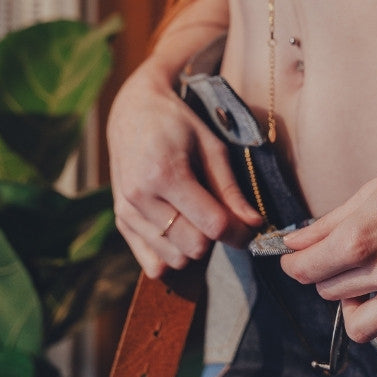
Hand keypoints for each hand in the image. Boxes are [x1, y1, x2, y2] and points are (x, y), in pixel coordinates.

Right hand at [108, 61, 261, 276]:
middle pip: (194, 247)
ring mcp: (127, 212)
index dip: (240, 232)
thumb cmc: (179, 125)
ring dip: (194, 246)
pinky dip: (172, 254)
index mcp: (165, 174)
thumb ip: (230, 189)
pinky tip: (179, 230)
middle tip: (221, 215)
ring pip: (175, 259)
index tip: (252, 227)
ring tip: (196, 215)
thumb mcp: (211, 148)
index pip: (212, 225)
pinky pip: (153, 264)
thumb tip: (255, 225)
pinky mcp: (121, 222)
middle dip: (216, 238)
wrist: (134, 112)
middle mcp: (140, 197)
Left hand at [280, 118, 376, 350]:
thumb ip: (330, 223)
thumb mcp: (374, 189)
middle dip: (324, 276)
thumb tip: (293, 243)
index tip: (298, 258)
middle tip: (336, 259)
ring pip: (360, 328)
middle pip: (329, 293)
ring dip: (352, 309)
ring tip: (362, 285)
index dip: (295, 263)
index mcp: (362, 238)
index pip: (306, 270)